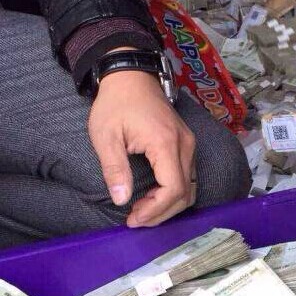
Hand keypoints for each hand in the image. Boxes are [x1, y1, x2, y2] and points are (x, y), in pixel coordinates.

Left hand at [88, 68, 196, 227]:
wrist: (132, 76)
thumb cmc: (116, 103)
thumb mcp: (105, 136)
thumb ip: (115, 169)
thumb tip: (122, 200)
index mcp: (165, 143)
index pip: (173, 189)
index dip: (155, 210)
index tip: (133, 218)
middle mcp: (184, 145)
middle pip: (186, 193)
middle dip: (162, 212)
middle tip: (135, 219)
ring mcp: (189, 143)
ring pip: (190, 187)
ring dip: (168, 204)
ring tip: (142, 209)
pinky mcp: (186, 143)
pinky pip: (187, 176)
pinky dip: (173, 192)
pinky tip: (152, 195)